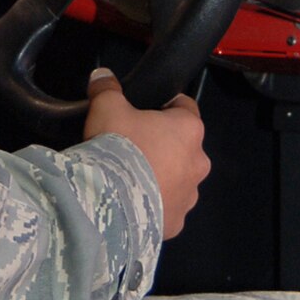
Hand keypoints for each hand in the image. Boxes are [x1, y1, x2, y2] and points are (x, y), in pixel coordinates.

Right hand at [84, 68, 209, 239]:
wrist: (111, 202)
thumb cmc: (117, 147)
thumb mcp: (106, 108)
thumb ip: (107, 89)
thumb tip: (101, 75)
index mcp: (189, 129)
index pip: (185, 107)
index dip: (166, 105)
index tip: (148, 110)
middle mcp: (198, 163)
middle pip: (183, 147)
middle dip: (163, 146)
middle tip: (133, 146)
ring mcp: (190, 196)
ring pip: (178, 180)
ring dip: (161, 178)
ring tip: (130, 179)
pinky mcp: (177, 223)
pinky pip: (167, 209)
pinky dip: (154, 205)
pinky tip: (132, 204)